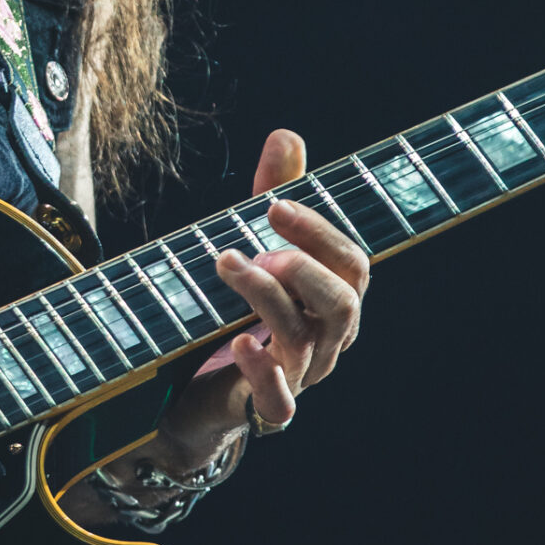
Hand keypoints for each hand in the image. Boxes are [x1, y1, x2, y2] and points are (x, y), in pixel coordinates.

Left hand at [148, 128, 369, 472]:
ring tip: (225, 263)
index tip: (273, 203)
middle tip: (255, 246)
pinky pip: (281, 402)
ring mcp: (301, 376)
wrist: (193, 390)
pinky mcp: (267, 409)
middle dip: (302, 266)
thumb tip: (286, 135)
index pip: (351, 263)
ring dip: (266, 297)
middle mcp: (326, 339)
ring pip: (305, 339)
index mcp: (332, 298)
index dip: (318, 230)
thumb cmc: (236, 310)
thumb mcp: (254, 247)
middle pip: (343, 302)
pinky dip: (264, 372)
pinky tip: (240, 343)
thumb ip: (274, 197)